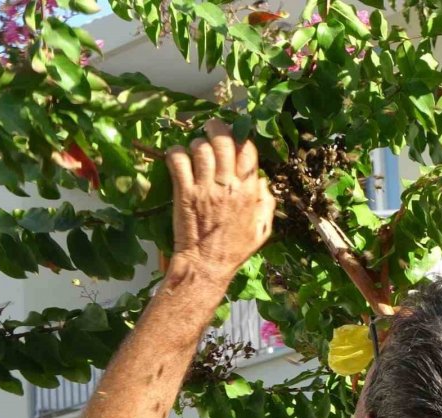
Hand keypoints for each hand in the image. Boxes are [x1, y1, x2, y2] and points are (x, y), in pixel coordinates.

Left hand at [164, 119, 275, 284]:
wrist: (207, 265)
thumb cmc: (235, 249)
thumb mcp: (262, 230)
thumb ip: (266, 204)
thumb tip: (263, 182)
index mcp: (249, 191)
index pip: (248, 151)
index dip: (240, 138)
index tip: (234, 135)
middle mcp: (228, 185)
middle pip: (224, 141)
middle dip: (216, 128)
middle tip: (210, 127)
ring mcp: (205, 188)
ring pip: (201, 148)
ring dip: (196, 144)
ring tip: (194, 149)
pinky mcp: (185, 193)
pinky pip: (178, 161)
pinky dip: (175, 154)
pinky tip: (176, 156)